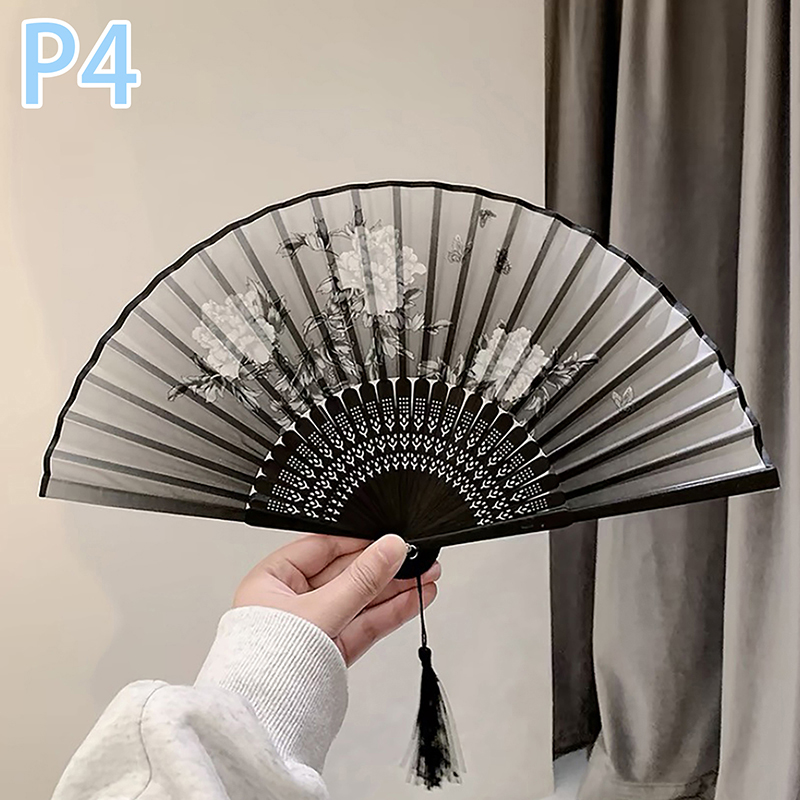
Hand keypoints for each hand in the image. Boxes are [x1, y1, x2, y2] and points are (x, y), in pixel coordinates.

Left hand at [233, 534, 439, 666]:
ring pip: (359, 600)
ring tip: (426, 576)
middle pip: (345, 574)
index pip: (321, 549)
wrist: (264, 726)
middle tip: (416, 556)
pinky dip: (389, 612)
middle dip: (384, 567)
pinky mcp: (330, 653)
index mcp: (271, 581)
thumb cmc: (264, 668)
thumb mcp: (320, 610)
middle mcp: (290, 602)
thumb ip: (361, 579)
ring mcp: (312, 628)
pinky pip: (363, 624)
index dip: (358, 541)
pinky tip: (413, 598)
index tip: (389, 538)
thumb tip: (390, 548)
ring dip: (394, 589)